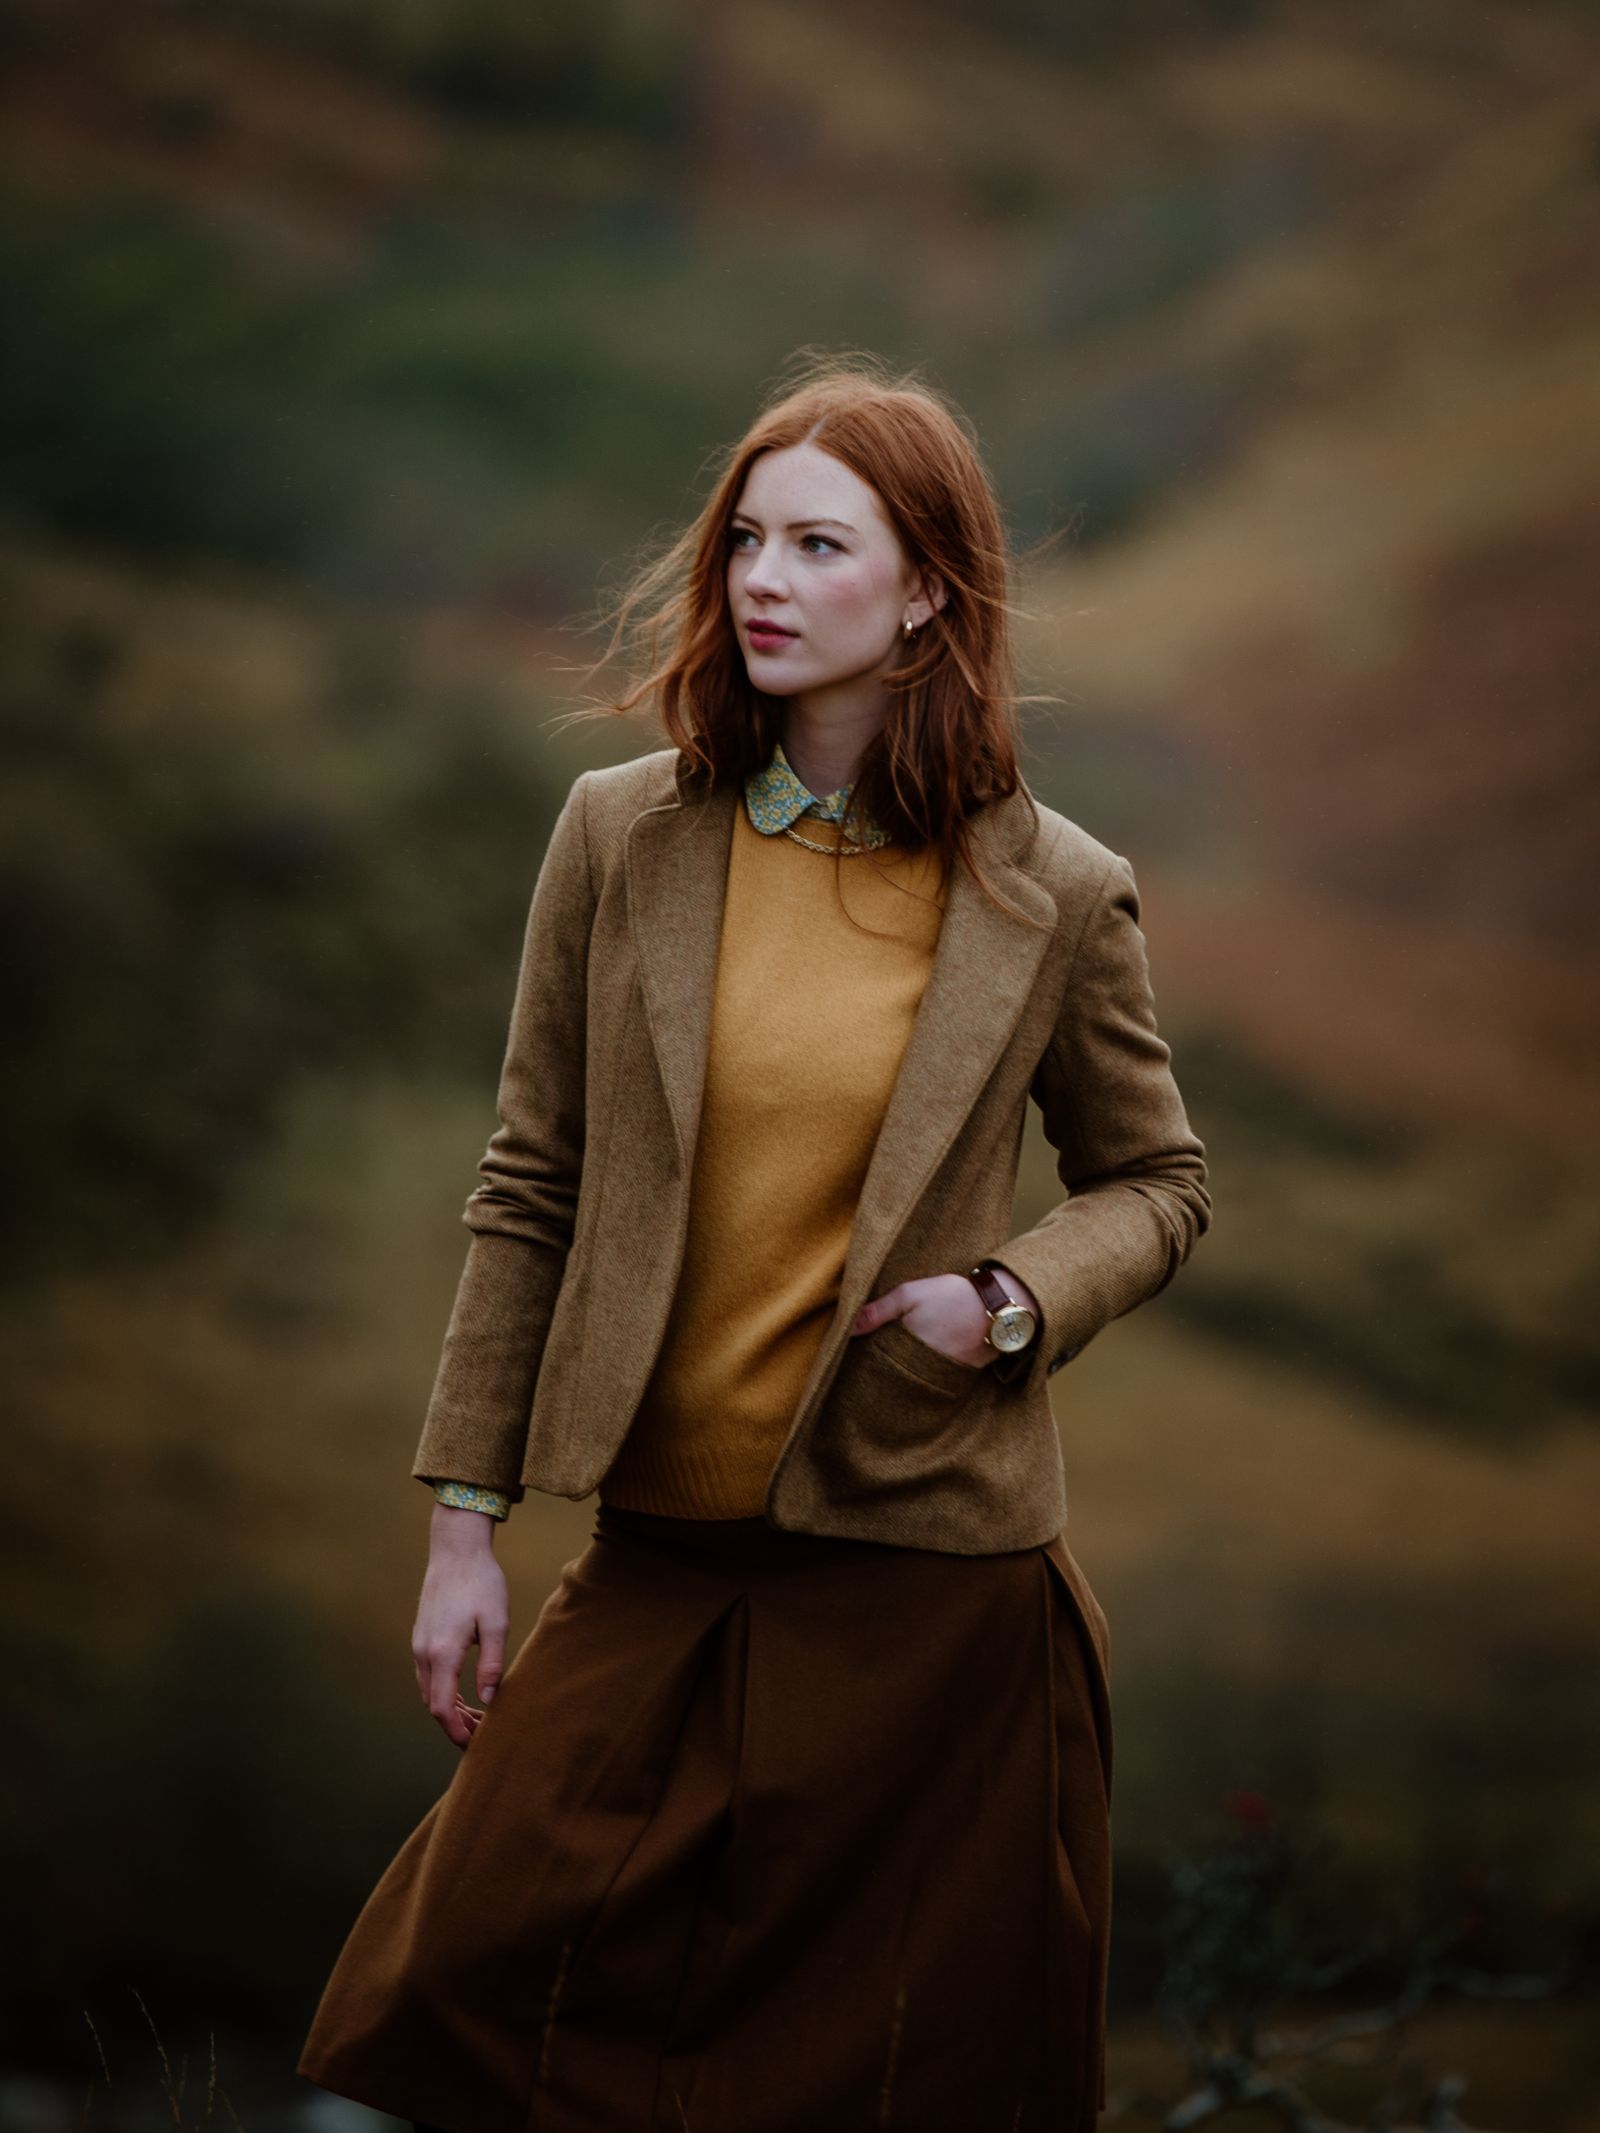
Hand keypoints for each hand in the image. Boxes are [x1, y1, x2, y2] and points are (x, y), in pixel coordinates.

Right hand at [412, 1505, 509, 1748]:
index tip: (476, 1746)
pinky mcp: (421, 1637)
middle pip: (433, 1705)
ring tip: (479, 1717)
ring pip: (428, 1692)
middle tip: (484, 1734)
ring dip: (450, 1710)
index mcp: (443, 1652)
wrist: (456, 1549)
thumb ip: (492, 1664)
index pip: (442, 1709)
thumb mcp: (496, 1622)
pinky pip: (428, 1676)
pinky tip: (465, 1694)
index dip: (458, 1733)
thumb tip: (490, 1702)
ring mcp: (419, 1644)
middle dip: (456, 1726)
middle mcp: (424, 1652)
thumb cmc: (482, 1582)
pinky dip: (443, 1692)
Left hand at [849, 1273, 995, 1368]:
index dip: (865, 1363)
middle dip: (881, 1374)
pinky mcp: (958, 1376)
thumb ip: (878, 1311)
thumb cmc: (952, 1296)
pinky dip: (924, 1375)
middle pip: (893, 1377)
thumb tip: (847, 1328)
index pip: (877, 1364)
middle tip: (867, 1371)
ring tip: (893, 1368)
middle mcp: (922, 1367)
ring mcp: (941, 1374)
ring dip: (902, 1375)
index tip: (853, 1363)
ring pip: (912, 1380)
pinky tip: (919, 1366)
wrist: (998, 1308)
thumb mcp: (910, 1294)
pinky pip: (933, 1380)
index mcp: (906, 1348)